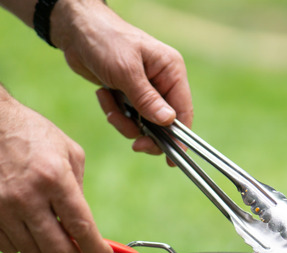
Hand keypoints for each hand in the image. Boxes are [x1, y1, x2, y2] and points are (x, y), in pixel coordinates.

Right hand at [0, 92, 112, 252]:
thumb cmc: (33, 134)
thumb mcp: (70, 153)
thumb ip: (79, 190)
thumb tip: (82, 225)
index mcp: (55, 179)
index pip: (81, 228)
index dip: (96, 247)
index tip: (104, 252)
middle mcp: (27, 196)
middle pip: (56, 249)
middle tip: (79, 248)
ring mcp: (1, 207)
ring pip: (31, 252)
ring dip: (45, 247)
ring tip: (49, 229)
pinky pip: (7, 247)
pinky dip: (21, 243)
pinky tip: (26, 226)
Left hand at [51, 0, 192, 157]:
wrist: (74, 30)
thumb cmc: (104, 41)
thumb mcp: (126, 71)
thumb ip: (147, 99)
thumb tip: (169, 122)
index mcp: (171, 71)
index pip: (183, 111)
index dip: (179, 136)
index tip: (171, 159)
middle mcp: (163, 81)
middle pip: (164, 122)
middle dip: (145, 132)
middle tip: (134, 143)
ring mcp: (146, 88)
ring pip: (143, 123)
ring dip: (125, 122)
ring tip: (109, 107)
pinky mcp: (129, 93)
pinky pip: (127, 116)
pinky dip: (114, 112)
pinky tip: (103, 95)